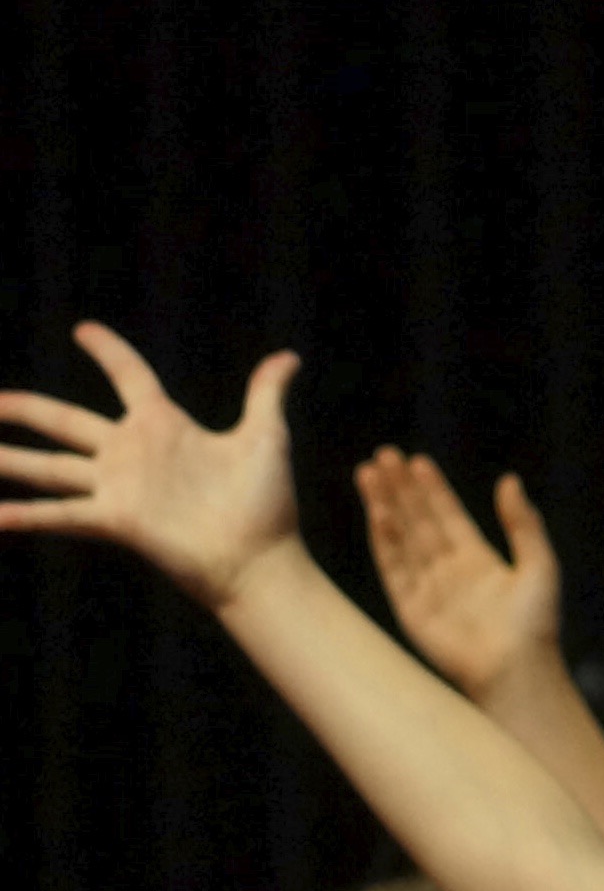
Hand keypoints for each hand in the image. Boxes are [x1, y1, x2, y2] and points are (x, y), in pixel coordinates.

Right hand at [0, 326, 304, 609]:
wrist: (261, 559)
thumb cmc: (267, 504)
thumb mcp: (267, 438)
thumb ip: (266, 394)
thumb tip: (289, 357)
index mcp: (164, 426)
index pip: (130, 377)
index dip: (109, 353)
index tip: (84, 330)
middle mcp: (132, 453)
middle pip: (65, 421)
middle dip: (26, 409)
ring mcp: (118, 487)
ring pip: (48, 467)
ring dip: (8, 460)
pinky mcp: (115, 519)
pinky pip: (60, 514)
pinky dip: (24, 516)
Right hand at [356, 450, 563, 698]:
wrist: (516, 669)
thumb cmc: (535, 623)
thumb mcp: (539, 565)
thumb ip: (523, 524)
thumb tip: (509, 480)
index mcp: (479, 560)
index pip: (448, 515)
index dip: (432, 488)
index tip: (416, 460)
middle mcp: (448, 571)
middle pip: (418, 520)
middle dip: (401, 489)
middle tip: (384, 454)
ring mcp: (427, 588)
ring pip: (401, 537)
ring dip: (385, 506)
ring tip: (370, 472)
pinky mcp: (410, 608)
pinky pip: (394, 568)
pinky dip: (385, 540)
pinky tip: (378, 512)